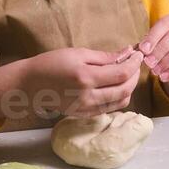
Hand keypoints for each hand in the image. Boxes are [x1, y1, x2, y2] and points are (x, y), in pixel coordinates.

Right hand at [0, 46, 143, 123]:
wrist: (30, 85)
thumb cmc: (52, 63)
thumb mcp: (77, 53)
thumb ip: (104, 57)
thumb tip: (127, 53)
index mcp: (86, 77)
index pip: (121, 74)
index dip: (134, 64)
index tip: (138, 54)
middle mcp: (88, 96)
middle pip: (124, 89)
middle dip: (134, 75)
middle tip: (135, 63)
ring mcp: (86, 108)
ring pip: (121, 102)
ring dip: (129, 88)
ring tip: (127, 74)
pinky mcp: (84, 115)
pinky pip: (109, 108)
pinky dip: (118, 97)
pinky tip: (116, 86)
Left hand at [140, 13, 168, 101]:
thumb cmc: (164, 53)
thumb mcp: (154, 47)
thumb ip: (147, 46)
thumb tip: (139, 50)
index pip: (166, 23)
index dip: (154, 36)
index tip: (143, 49)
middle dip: (160, 49)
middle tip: (149, 62)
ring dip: (168, 61)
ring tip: (155, 71)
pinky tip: (164, 77)